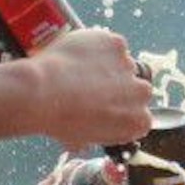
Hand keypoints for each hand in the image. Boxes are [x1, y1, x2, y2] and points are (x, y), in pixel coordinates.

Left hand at [22, 28, 154, 149]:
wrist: (43, 92)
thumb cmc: (59, 120)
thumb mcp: (79, 140)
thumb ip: (93, 135)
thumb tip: (83, 139)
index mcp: (137, 122)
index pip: (139, 114)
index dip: (121, 109)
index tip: (106, 106)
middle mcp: (140, 94)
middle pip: (136, 87)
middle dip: (118, 86)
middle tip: (92, 86)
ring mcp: (129, 66)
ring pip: (122, 63)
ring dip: (107, 65)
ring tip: (81, 70)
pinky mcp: (116, 44)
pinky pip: (109, 44)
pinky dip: (97, 47)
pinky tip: (79, 55)